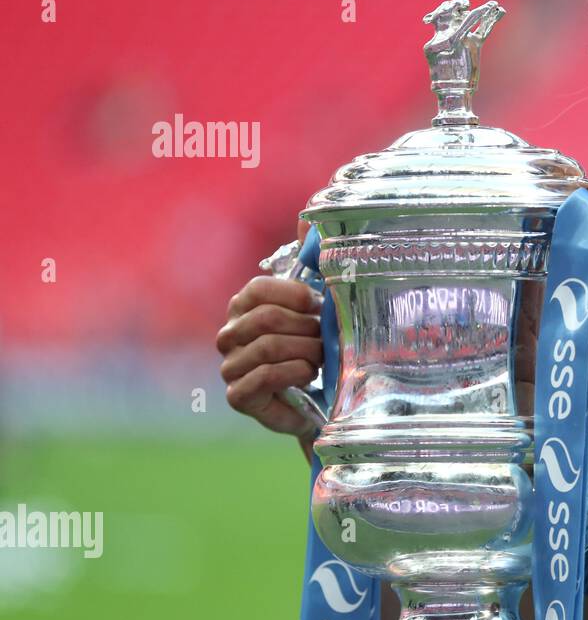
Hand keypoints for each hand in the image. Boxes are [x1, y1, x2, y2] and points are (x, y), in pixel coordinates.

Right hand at [216, 217, 322, 437]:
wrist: (323, 400)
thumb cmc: (317, 347)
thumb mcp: (319, 304)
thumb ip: (312, 260)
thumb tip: (310, 219)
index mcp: (244, 306)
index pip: (259, 290)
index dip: (295, 297)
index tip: (319, 307)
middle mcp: (229, 334)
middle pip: (267, 320)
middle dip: (306, 330)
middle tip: (325, 340)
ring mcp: (230, 366)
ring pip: (269, 348)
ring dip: (306, 354)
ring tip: (320, 360)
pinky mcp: (238, 397)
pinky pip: (264, 378)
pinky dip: (295, 375)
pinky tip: (308, 377)